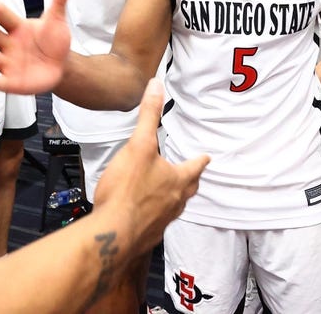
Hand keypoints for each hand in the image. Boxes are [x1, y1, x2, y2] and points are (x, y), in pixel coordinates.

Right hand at [93, 77, 208, 256]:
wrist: (112, 232)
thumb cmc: (127, 190)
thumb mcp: (138, 145)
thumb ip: (148, 115)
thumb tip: (156, 86)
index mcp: (177, 180)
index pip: (195, 166)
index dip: (201, 159)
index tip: (207, 156)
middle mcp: (174, 202)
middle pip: (189, 189)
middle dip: (191, 180)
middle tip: (193, 175)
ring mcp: (161, 220)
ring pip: (175, 206)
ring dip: (174, 197)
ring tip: (169, 192)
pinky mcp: (147, 234)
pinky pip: (156, 221)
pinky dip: (155, 214)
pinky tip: (144, 212)